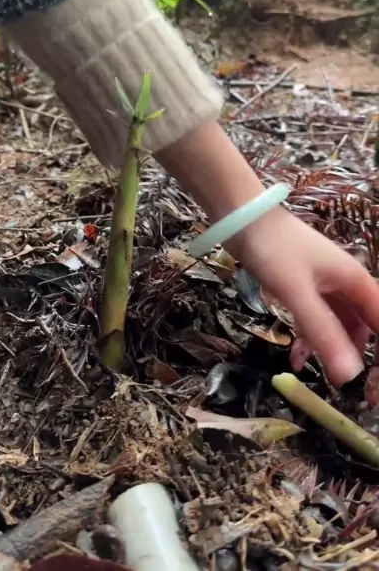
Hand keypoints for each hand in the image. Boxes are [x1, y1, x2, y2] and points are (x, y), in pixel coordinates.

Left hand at [238, 205, 378, 385]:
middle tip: (352, 392)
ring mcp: (327, 285)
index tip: (373, 389)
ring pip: (342, 326)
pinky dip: (312, 339)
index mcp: (357, 283)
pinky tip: (296, 357)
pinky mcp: (306, 287)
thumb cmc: (274, 248)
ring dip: (332, 350)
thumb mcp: (297, 293)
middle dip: (363, 359)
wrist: (241, 216)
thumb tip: (350, 377)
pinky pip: (320, 319)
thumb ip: (323, 333)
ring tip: (314, 374)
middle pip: (369, 329)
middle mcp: (348, 284)